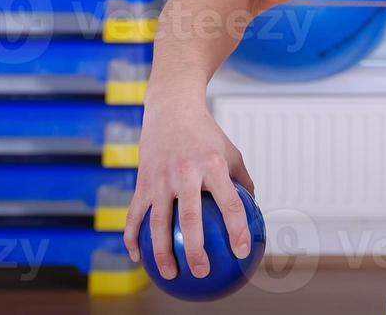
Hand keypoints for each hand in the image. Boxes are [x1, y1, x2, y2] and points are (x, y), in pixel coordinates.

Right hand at [123, 92, 255, 279]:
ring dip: (162, 253)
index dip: (237, 230)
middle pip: (189, 219)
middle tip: (202, 273)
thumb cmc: (207, 135)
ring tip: (170, 275)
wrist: (171, 110)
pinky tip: (137, 257)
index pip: (230, 203)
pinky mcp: (142, 181)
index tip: (242, 252)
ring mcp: (160, 178)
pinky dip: (132, 237)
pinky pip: (134, 215)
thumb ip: (242, 181)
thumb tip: (253, 212)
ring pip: (157, 223)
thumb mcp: (231, 153)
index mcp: (213, 166)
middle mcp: (186, 173)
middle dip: (195, 250)